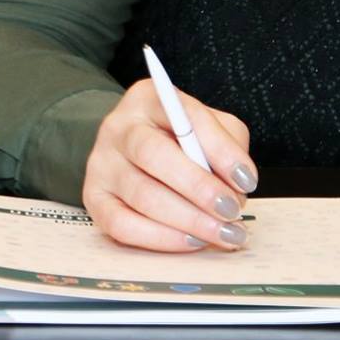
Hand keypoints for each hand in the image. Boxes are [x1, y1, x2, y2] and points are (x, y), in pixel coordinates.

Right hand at [81, 80, 257, 251]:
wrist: (131, 153)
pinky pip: (122, 225)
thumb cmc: (179, 141)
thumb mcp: (208, 127)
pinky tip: (191, 241)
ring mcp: (101, 163)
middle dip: (200, 188)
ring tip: (221, 233)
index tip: (246, 179)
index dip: (219, 149)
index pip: (184, 116)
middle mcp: (118, 127)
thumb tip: (236, 186)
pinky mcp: (93, 198)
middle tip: (232, 210)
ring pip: (142, 194)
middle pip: (154, 155)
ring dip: (189, 220)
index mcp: (148, 99)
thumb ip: (228, 146)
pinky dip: (161, 238)